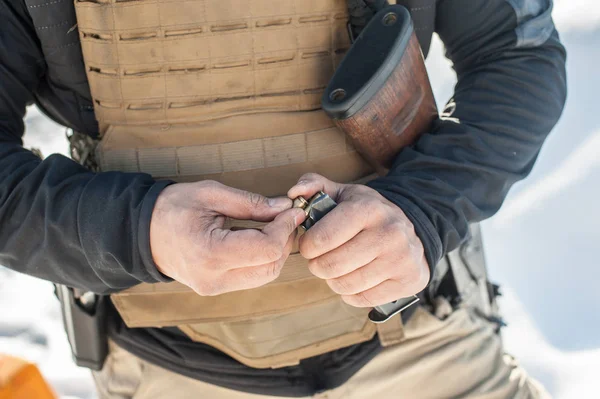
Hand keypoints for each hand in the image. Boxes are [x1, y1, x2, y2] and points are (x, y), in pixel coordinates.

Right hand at [150, 181, 305, 295]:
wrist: (142, 232)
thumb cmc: (173, 207)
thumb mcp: (211, 194)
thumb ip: (251, 203)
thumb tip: (285, 208)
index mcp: (210, 253)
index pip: (266, 249)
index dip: (285, 229)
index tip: (292, 210)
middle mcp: (214, 278)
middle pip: (271, 267)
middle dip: (285, 240)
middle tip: (286, 217)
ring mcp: (215, 288)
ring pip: (265, 275)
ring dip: (277, 251)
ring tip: (275, 226)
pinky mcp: (217, 289)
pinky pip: (252, 277)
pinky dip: (264, 259)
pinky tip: (262, 238)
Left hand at [288, 174, 428, 307]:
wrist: (414, 231)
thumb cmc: (368, 213)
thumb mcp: (343, 193)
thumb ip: (313, 185)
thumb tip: (293, 193)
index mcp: (368, 208)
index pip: (321, 239)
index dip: (307, 246)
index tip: (309, 245)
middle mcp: (388, 232)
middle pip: (331, 265)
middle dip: (317, 266)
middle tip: (320, 260)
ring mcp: (401, 258)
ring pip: (345, 285)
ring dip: (333, 280)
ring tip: (338, 268)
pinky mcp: (408, 281)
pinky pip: (363, 299)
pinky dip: (351, 293)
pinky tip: (355, 279)